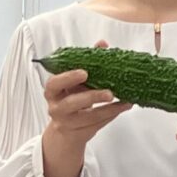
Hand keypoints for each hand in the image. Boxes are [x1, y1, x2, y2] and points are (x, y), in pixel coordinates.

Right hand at [39, 53, 129, 176]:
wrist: (66, 128)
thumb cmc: (72, 97)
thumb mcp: (76, 81)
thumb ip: (87, 61)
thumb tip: (102, 44)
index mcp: (53, 90)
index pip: (54, 83)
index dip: (68, 78)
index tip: (84, 72)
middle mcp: (56, 107)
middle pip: (71, 103)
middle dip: (91, 97)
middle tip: (109, 92)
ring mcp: (67, 122)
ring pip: (87, 117)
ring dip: (107, 109)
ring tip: (122, 100)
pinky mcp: (80, 132)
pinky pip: (97, 124)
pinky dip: (112, 114)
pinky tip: (124, 106)